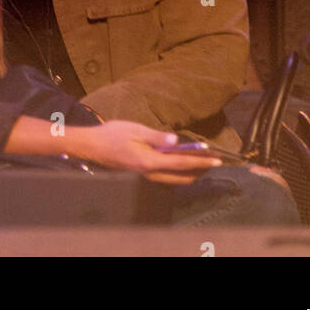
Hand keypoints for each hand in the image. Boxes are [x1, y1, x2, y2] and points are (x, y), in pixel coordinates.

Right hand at [66, 122, 224, 184]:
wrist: (92, 146)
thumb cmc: (113, 134)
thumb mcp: (136, 130)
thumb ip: (157, 137)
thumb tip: (177, 141)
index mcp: (149, 161)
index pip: (181, 163)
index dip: (201, 162)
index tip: (217, 159)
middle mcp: (150, 173)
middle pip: (182, 177)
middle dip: (200, 170)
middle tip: (214, 160)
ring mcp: (146, 176)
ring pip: (175, 179)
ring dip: (191, 172)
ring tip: (203, 161)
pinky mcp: (142, 173)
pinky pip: (167, 176)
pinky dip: (179, 171)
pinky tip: (182, 162)